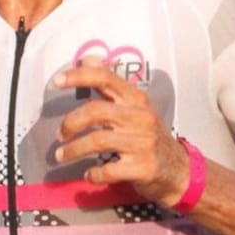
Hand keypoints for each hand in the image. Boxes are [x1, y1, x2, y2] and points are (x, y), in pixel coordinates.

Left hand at [51, 57, 190, 204]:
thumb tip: (87, 59)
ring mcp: (143, 143)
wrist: (177, 169)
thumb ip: (110, 86)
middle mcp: (140, 117)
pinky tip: (89, 174)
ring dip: (74, 150)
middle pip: (96, 111)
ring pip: (98, 141)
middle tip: (59, 134)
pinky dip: (93, 174)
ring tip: (62, 156)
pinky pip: (108, 170)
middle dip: (71, 123)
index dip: (79, 77)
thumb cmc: (148, 136)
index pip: (106, 78)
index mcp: (136, 99)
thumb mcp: (135, 107)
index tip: (57, 81)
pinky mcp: (143, 167)